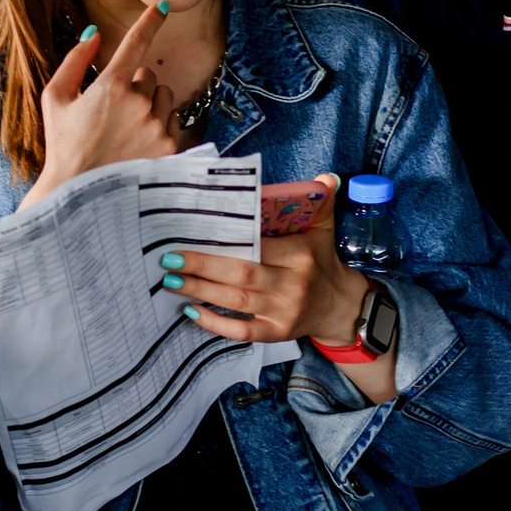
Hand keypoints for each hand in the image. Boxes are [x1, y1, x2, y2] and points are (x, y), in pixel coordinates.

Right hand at [21, 0, 178, 207]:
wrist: (79, 195)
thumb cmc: (63, 145)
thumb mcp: (55, 99)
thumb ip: (74, 61)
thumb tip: (94, 34)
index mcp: (111, 86)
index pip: (136, 43)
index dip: (149, 21)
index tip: (161, 7)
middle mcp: (139, 103)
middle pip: (149, 76)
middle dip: (135, 86)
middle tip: (113, 111)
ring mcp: (157, 127)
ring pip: (164, 98)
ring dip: (150, 105)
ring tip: (126, 129)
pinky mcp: (170, 148)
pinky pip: (174, 122)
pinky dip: (160, 126)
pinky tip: (139, 144)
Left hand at [164, 177, 399, 403]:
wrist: (340, 307)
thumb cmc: (322, 263)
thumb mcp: (324, 230)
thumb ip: (323, 202)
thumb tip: (326, 177)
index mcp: (300, 255)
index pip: (259, 247)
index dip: (225, 243)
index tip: (193, 234)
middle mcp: (292, 284)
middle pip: (242, 274)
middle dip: (202, 267)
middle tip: (170, 258)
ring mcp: (283, 312)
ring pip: (237, 301)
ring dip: (201, 291)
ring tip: (172, 281)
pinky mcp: (276, 333)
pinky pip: (242, 331)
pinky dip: (214, 323)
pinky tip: (191, 312)